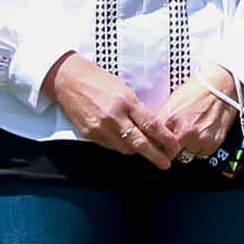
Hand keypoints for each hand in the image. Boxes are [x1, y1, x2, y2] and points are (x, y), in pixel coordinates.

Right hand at [43, 52, 179, 167]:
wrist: (69, 80)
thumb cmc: (99, 81)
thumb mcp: (124, 90)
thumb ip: (137, 110)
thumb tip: (152, 129)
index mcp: (126, 102)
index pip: (151, 126)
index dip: (166, 139)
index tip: (174, 147)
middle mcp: (114, 117)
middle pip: (140, 143)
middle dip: (156, 156)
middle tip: (166, 163)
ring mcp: (101, 128)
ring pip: (125, 149)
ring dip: (137, 151)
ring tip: (147, 151)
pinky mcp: (90, 134)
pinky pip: (111, 146)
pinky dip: (121, 146)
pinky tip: (125, 142)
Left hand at [151, 65, 240, 162]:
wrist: (220, 88)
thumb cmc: (197, 91)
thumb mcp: (172, 102)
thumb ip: (162, 121)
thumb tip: (152, 134)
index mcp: (171, 120)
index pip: (154, 144)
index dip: (154, 145)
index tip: (155, 145)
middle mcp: (185, 132)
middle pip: (169, 154)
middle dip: (169, 150)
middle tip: (174, 140)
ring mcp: (199, 139)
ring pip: (186, 155)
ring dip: (186, 148)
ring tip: (192, 131)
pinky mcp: (212, 144)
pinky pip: (200, 154)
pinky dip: (200, 147)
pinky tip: (202, 132)